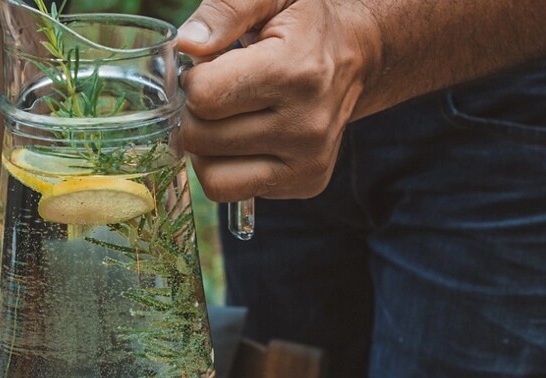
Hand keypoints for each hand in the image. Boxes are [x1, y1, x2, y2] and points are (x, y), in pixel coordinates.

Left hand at [176, 0, 384, 200]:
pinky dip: (227, 167)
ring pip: (212, 176)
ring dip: (206, 148)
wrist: (356, 57)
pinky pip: (233, 190)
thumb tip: (188, 43)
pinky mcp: (307, 183)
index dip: (195, 80)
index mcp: (294, 72)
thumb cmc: (303, 24)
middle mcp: (307, 124)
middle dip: (195, 114)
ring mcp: (309, 161)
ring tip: (228, 119)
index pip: (204, 96)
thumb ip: (227, 9)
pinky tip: (247, 138)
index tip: (212, 68)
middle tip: (218, 94)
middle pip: (202, 138)